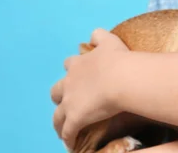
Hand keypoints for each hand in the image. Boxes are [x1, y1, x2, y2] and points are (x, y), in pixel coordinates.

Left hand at [50, 28, 128, 148]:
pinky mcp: (75, 118)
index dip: (73, 69)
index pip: (70, 65)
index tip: (78, 74)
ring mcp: (70, 101)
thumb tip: (94, 35)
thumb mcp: (110, 41)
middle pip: (57, 90)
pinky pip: (68, 131)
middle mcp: (70, 82)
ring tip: (63, 128)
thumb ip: (100, 36)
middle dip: (60, 95)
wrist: (121, 78)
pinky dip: (68, 137)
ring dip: (60, 121)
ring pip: (58, 114)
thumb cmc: (118, 59)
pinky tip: (71, 144)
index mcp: (78, 65)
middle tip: (69, 101)